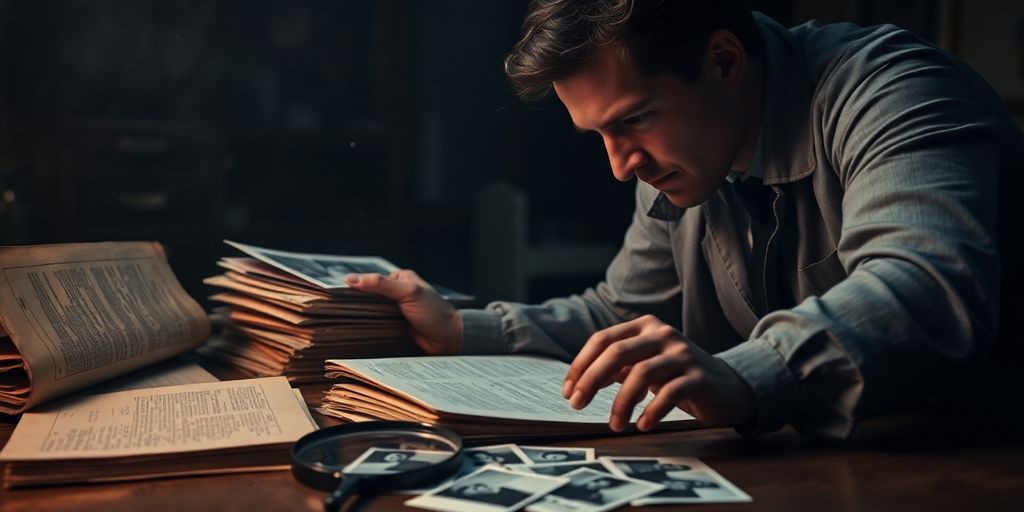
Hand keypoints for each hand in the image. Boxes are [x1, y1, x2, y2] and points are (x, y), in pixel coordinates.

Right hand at [345, 270, 462, 354]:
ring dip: (362, 319)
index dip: (355, 287)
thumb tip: (351, 279)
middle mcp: (396, 294)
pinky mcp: (395, 328)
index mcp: (400, 279)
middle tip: (337, 313)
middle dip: (357, 305)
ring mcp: (395, 312)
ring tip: (343, 324)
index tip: (335, 296)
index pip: (371, 280)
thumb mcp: (408, 292)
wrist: (448, 339)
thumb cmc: (434, 312)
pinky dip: (370, 329)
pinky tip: (359, 333)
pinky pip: (378, 327)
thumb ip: (381, 284)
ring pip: (372, 313)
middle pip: (369, 298)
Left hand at [563, 314, 754, 431]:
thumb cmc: (676, 378)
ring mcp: (683, 354)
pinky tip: (641, 425)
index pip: (603, 339)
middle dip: (591, 380)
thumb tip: (578, 383)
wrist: (728, 388)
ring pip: (642, 373)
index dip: (581, 365)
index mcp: (645, 326)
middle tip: (577, 405)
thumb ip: (617, 367)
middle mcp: (663, 334)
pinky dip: (652, 411)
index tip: (568, 391)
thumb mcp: (644, 365)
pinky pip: (670, 393)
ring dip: (621, 402)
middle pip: (617, 352)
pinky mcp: (700, 378)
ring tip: (615, 425)